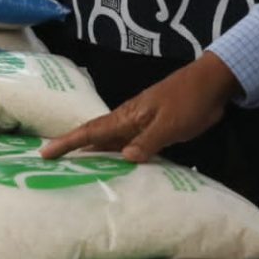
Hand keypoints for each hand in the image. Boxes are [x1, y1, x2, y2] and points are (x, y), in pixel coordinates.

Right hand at [41, 52, 240, 161]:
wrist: (213, 83)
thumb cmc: (190, 100)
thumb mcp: (170, 124)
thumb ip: (148, 141)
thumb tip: (123, 158)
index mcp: (128, 116)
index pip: (91, 131)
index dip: (68, 142)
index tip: (45, 153)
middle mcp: (130, 120)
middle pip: (97, 138)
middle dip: (75, 151)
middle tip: (56, 170)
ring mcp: (142, 124)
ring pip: (113, 143)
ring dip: (97, 156)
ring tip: (80, 175)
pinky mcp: (156, 130)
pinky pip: (131, 146)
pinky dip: (121, 157)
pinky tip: (120, 170)